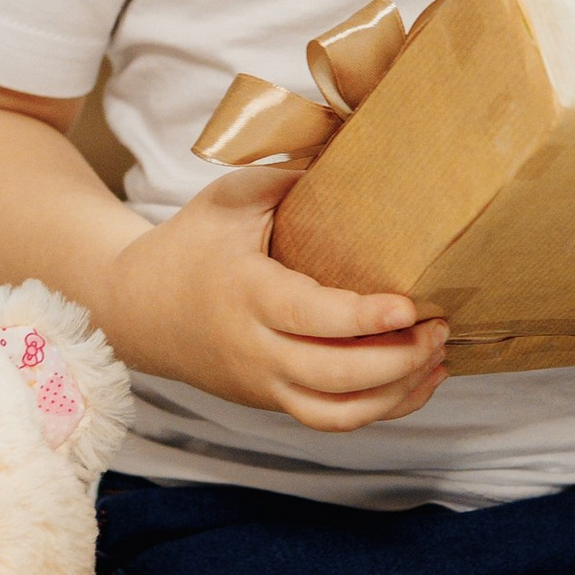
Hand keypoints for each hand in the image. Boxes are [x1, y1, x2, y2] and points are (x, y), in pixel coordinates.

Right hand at [91, 166, 448, 429]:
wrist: (134, 310)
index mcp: (246, 293)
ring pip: (338, 414)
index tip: (409, 305)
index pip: (311, 318)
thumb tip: (357, 154)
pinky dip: (380, 409)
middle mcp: (255, 349)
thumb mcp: (229, 198)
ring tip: (436, 357)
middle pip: (335, 377)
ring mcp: (263, 384)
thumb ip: (289, 178)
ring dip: (396, 393)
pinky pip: (331, 420)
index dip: (364, 319)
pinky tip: (417, 382)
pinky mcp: (271, 401)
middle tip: (440, 327)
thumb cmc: (190, 244)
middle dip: (399, 360)